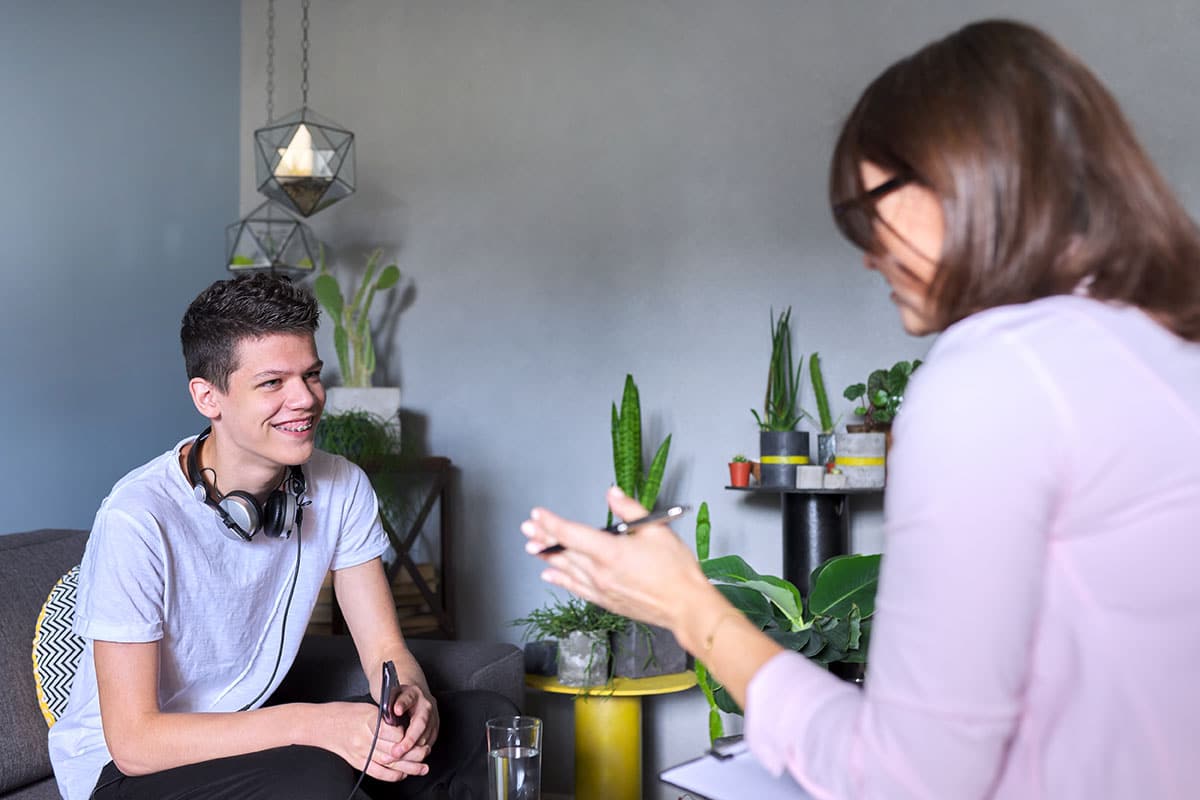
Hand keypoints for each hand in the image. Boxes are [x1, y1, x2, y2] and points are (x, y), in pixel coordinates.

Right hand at [320, 696, 433, 781]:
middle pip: (394, 749)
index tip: (417, 734)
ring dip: (408, 766)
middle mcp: (365, 739)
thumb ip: (385, 718)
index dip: (407, 735)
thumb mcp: (367, 708)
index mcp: (369, 721)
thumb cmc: (345, 713)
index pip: (393, 732)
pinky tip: (403, 774)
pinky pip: (377, 772)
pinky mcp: (357, 762)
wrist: (322, 724)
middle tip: (426, 751)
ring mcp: (361, 752)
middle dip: (414, 753)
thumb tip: (403, 726)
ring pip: (389, 763)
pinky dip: (392, 775)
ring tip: (422, 767)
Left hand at [386, 683, 439, 762]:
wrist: (415, 698)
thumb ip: (387, 703)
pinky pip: (429, 744)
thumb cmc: (399, 698)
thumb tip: (385, 715)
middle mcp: (426, 705)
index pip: (408, 698)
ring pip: (426, 737)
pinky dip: (417, 752)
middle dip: (409, 740)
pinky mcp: (435, 729)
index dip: (402, 704)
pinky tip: (406, 756)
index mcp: (413, 693)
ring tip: (396, 757)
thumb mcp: (390, 695)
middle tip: (396, 751)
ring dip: (412, 750)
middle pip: (421, 723)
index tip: (396, 710)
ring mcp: (433, 717)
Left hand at [521, 486, 715, 634]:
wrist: (686, 607)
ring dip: (547, 557)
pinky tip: (550, 575)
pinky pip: (576, 589)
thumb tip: (612, 494)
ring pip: (567, 570)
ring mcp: (602, 589)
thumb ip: (629, 510)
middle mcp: (601, 572)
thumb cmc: (676, 570)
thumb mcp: (656, 530)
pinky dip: (561, 580)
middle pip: (564, 552)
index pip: (571, 534)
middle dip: (543, 537)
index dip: (551, 522)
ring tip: (532, 547)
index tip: (538, 514)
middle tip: (527, 528)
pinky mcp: (606, 601)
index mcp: (611, 552)